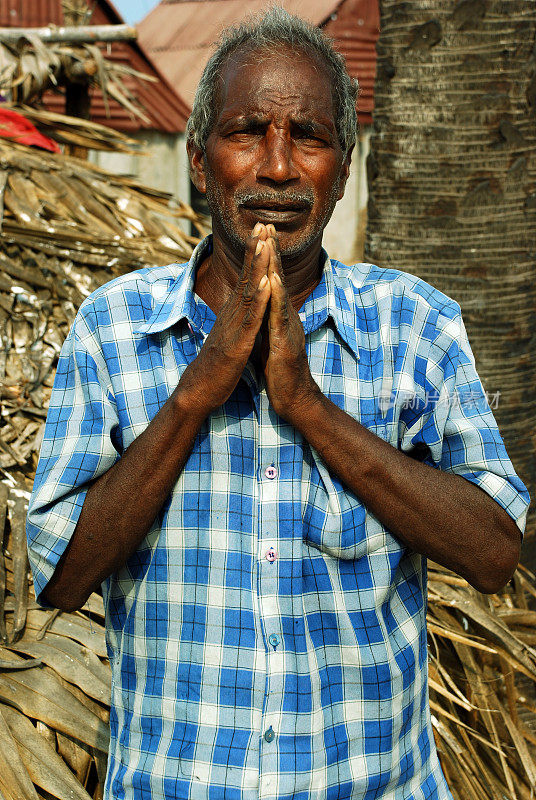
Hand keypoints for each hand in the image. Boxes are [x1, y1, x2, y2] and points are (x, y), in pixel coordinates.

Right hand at [177, 224, 270, 417]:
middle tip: (261, 224)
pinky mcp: (237, 342)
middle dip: (254, 250)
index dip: (253, 255)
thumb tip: (242, 307)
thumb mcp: (230, 336)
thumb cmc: (217, 365)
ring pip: (247, 291)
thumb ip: (237, 320)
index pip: (245, 278)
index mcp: (233, 313)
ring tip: (263, 243)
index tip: (261, 232)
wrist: (201, 389)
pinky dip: (257, 299)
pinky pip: (250, 318)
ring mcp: (234, 326)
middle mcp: (232, 314)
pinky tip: (265, 282)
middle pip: (245, 276)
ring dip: (256, 266)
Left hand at [262, 227, 320, 421]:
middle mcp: (286, 316)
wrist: (294, 398)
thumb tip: (258, 307)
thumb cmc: (280, 371)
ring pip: (280, 291)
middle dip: (271, 251)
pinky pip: (279, 316)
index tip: (261, 233)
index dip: (267, 257)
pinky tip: (271, 280)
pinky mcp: (284, 341)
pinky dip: (275, 296)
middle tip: (267, 224)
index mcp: (279, 315)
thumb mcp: (269, 339)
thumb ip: (265, 321)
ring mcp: (287, 327)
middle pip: (278, 278)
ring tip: (269, 243)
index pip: (272, 281)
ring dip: (274, 266)